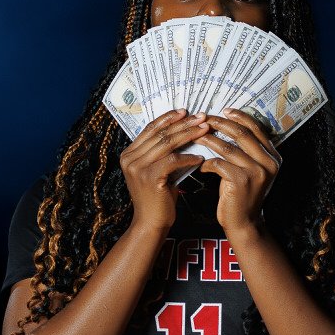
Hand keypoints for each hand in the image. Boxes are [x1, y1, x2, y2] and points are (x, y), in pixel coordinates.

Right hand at [120, 109, 206, 234]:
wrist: (151, 223)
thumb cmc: (158, 197)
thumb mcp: (158, 170)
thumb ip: (163, 153)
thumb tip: (184, 131)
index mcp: (129, 153)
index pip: (151, 128)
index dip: (169, 118)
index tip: (187, 111)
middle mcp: (129, 158)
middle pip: (160, 133)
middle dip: (183, 123)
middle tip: (201, 117)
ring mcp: (137, 167)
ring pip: (167, 143)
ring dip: (189, 135)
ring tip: (205, 130)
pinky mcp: (149, 177)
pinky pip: (172, 160)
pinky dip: (188, 157)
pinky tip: (200, 157)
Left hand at [195, 108, 279, 242]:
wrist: (244, 222)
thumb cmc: (242, 194)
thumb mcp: (251, 169)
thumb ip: (247, 150)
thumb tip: (228, 124)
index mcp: (273, 156)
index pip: (256, 128)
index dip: (238, 117)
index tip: (223, 110)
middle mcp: (269, 162)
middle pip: (242, 134)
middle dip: (220, 124)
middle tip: (203, 119)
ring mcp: (256, 172)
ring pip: (227, 147)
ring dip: (208, 140)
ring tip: (195, 136)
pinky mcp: (241, 181)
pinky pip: (218, 164)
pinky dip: (206, 163)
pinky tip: (199, 164)